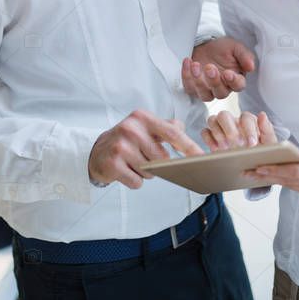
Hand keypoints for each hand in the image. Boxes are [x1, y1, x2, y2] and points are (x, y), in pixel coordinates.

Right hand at [88, 110, 203, 188]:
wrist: (96, 152)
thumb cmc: (127, 140)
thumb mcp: (145, 127)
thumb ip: (166, 127)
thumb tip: (184, 128)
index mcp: (142, 117)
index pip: (173, 133)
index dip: (189, 147)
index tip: (202, 157)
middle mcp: (131, 128)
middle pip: (162, 158)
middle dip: (158, 164)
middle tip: (142, 157)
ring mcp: (121, 146)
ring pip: (150, 171)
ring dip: (145, 172)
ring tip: (131, 162)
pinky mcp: (113, 163)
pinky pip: (137, 181)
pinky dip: (134, 180)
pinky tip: (124, 170)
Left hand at [182, 37, 255, 100]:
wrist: (205, 45)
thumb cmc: (222, 48)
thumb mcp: (235, 47)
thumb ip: (244, 56)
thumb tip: (251, 67)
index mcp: (235, 79)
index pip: (238, 86)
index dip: (233, 81)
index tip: (227, 73)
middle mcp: (222, 88)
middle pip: (220, 93)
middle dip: (214, 81)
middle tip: (209, 67)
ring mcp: (207, 90)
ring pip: (205, 95)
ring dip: (199, 82)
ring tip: (195, 65)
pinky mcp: (193, 88)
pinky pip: (189, 88)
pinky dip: (186, 76)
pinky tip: (188, 62)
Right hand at [201, 110, 277, 150]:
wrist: (251, 165)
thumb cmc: (261, 152)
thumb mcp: (269, 143)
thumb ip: (267, 129)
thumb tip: (262, 114)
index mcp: (248, 121)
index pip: (245, 117)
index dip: (248, 129)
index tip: (251, 144)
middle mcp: (232, 121)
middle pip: (224, 115)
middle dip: (229, 129)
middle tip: (236, 144)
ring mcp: (220, 127)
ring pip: (212, 120)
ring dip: (218, 133)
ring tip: (225, 147)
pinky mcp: (211, 137)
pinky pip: (204, 132)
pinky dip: (208, 139)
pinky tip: (216, 150)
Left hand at [244, 133, 298, 198]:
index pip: (296, 171)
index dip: (276, 170)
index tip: (259, 167)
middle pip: (289, 180)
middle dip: (267, 176)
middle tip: (247, 172)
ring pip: (290, 185)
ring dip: (271, 180)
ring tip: (252, 174)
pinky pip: (296, 187)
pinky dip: (282, 181)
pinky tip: (268, 176)